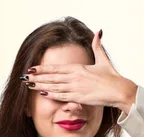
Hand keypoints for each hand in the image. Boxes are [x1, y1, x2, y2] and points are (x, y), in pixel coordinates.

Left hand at [22, 30, 137, 113]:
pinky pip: (62, 97)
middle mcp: (75, 77)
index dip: (43, 68)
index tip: (32, 68)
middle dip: (37, 77)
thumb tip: (99, 32)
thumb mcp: (103, 59)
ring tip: (29, 85)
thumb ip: (98, 46)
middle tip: (24, 77)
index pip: (56, 68)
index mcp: (79, 68)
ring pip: (54, 87)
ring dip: (41, 86)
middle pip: (52, 77)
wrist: (119, 90)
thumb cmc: (112, 77)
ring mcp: (76, 88)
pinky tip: (43, 94)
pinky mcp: (80, 98)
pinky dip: (52, 95)